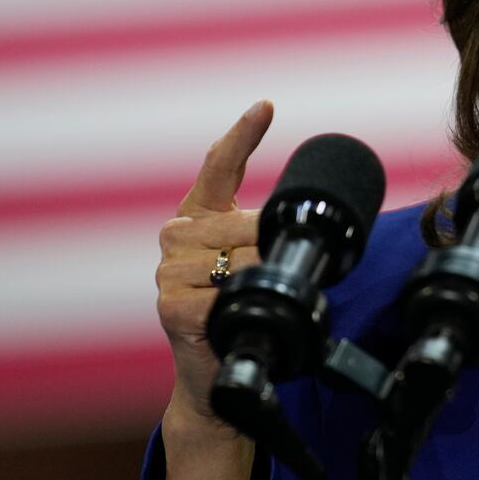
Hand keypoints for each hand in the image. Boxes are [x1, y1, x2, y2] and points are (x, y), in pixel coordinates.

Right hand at [156, 99, 273, 425]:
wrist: (215, 373)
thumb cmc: (238, 309)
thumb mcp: (257, 261)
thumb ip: (270, 233)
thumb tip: (310, 218)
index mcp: (199, 215)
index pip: (219, 164)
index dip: (243, 134)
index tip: (266, 106)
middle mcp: (177, 234)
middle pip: (246, 223)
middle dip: (273, 248)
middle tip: (278, 276)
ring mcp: (168, 270)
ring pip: (241, 259)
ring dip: (262, 280)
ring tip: (255, 300)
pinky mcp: (171, 306)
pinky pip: (226, 298)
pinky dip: (243, 309)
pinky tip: (236, 320)